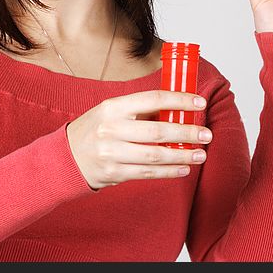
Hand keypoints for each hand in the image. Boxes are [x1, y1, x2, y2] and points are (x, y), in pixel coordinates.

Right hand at [66, 90, 211, 189]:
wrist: (65, 158)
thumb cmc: (95, 130)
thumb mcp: (112, 112)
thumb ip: (141, 110)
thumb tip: (179, 108)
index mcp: (113, 107)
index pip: (153, 99)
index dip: (179, 100)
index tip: (200, 103)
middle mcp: (111, 129)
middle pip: (157, 130)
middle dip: (187, 132)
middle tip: (206, 134)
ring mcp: (111, 152)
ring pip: (155, 155)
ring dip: (182, 155)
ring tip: (200, 154)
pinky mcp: (114, 172)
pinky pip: (147, 172)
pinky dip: (168, 171)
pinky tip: (183, 168)